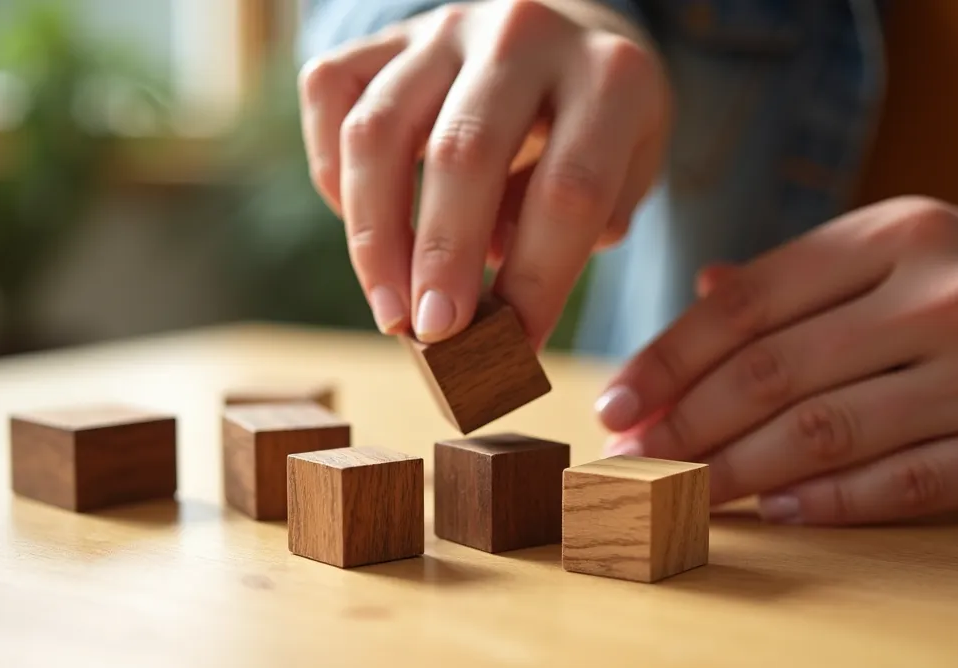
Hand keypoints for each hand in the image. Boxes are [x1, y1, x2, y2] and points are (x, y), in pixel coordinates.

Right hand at [298, 0, 668, 347]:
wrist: (573, 35)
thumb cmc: (597, 129)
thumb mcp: (626, 174)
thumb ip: (576, 230)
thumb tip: (492, 305)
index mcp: (609, 76)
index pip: (568, 189)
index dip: (538, 278)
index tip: (517, 346)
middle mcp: (524, 34)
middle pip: (465, 153)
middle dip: (443, 257)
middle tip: (435, 333)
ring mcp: (448, 27)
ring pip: (378, 129)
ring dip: (375, 235)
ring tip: (390, 311)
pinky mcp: (389, 34)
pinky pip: (331, 94)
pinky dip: (331, 169)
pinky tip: (358, 224)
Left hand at [595, 196, 957, 524]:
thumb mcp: (906, 247)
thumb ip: (804, 275)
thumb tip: (702, 296)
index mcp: (898, 233)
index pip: (752, 300)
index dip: (670, 356)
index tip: (615, 398)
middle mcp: (943, 296)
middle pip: (776, 370)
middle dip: (685, 421)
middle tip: (631, 457)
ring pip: (827, 433)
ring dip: (737, 470)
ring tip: (682, 490)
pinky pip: (902, 485)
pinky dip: (827, 504)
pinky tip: (773, 511)